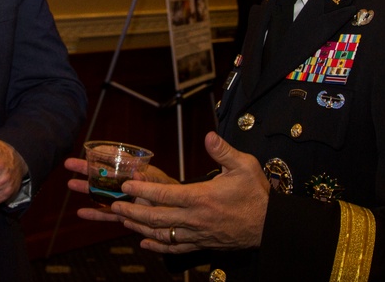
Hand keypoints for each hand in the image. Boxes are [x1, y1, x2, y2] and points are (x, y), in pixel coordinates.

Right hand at [65, 157, 176, 223]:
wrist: (179, 212)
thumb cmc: (173, 192)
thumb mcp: (163, 183)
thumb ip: (150, 180)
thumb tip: (136, 176)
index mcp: (134, 171)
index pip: (115, 159)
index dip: (101, 154)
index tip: (87, 150)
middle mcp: (125, 183)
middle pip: (102, 174)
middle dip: (85, 168)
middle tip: (68, 163)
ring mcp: (123, 198)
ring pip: (100, 192)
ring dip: (86, 189)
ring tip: (70, 184)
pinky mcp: (123, 213)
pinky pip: (107, 213)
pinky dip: (95, 214)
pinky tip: (81, 213)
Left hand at [104, 132, 269, 253]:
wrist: (270, 226)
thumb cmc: (256, 194)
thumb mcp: (245, 166)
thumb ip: (223, 151)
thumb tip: (209, 135)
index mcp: (202, 198)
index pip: (166, 195)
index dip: (143, 190)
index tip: (126, 184)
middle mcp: (196, 218)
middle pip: (157, 218)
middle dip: (133, 211)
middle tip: (114, 206)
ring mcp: (198, 233)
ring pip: (162, 234)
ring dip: (140, 227)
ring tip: (122, 221)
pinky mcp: (203, 243)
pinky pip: (176, 248)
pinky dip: (158, 247)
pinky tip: (145, 243)